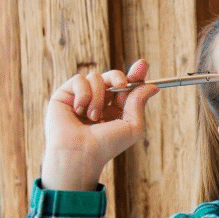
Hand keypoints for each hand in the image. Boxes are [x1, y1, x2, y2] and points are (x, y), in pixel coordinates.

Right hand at [41, 59, 158, 190]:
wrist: (81, 153)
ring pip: (96, 77)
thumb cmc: (106, 145)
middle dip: (119, 77)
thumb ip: (139, 103)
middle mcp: (99, 102)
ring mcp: (82, 98)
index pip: (126, 88)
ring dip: (99, 96)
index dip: (134, 75)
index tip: (142, 64)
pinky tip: (80, 110)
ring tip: (93, 116)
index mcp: (115, 111)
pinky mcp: (65, 94)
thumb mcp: (132, 126)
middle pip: (112, 77)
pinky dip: (83, 94)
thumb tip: (152, 86)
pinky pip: (79, 79)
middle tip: (121, 85)